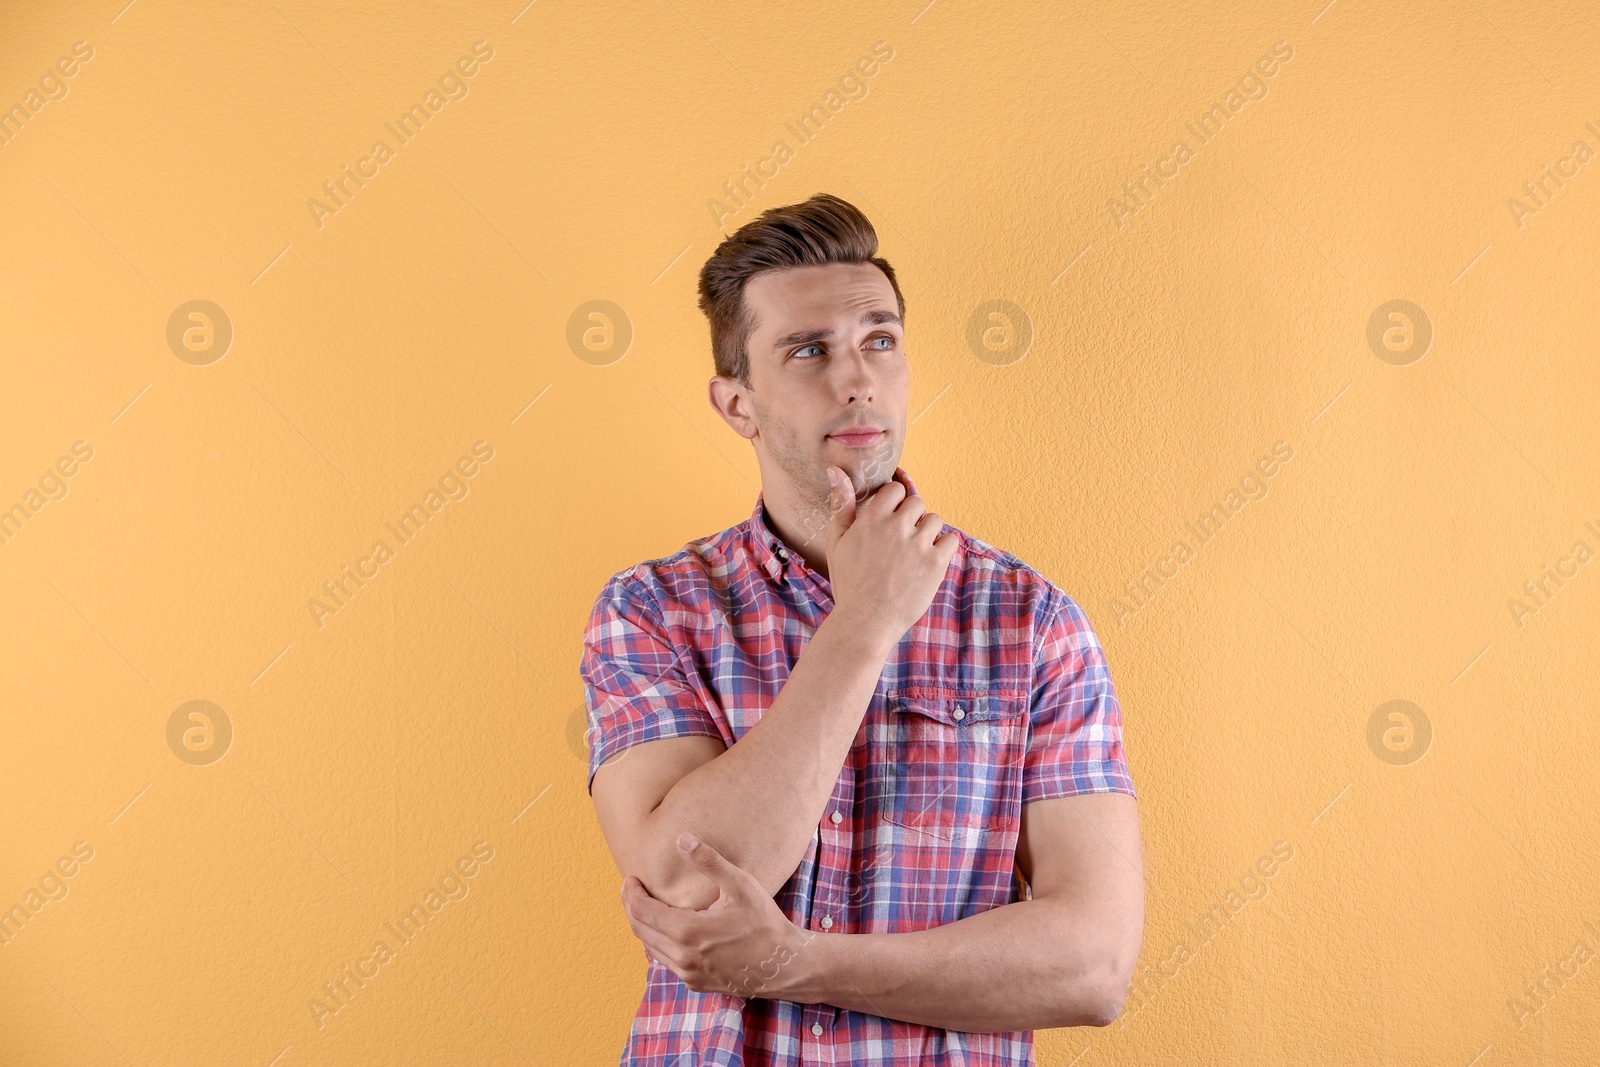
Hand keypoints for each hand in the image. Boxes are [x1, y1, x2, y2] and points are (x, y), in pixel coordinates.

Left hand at [620, 833, 816, 999]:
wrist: (785, 966)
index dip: (631, 894)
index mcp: (688, 932)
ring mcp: (689, 974)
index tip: (630, 879)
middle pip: (640, 931)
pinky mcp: (696, 983)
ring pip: (650, 948)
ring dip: (643, 926)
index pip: (642, 913)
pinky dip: (657, 943)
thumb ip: (709, 861)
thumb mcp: (741, 885)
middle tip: (631, 889)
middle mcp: (683, 958)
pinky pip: (666, 962)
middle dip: (631, 907)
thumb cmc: (765, 923)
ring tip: (643, 906)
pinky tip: (665, 930)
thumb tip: (682, 838)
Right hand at [822, 466, 958, 649]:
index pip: (896, 489)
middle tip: (901, 542)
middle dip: (911, 518)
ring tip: (913, 554)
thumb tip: (835, 469)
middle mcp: (896, 527)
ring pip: (934, 520)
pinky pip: (950, 540)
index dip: (894, 504)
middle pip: (917, 502)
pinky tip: (927, 562)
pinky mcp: (936, 563)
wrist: (865, 622)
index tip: (890, 521)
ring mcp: (918, 544)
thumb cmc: (849, 583)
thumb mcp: (837, 542)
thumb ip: (841, 504)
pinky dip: (942, 549)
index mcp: (872, 518)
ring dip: (927, 532)